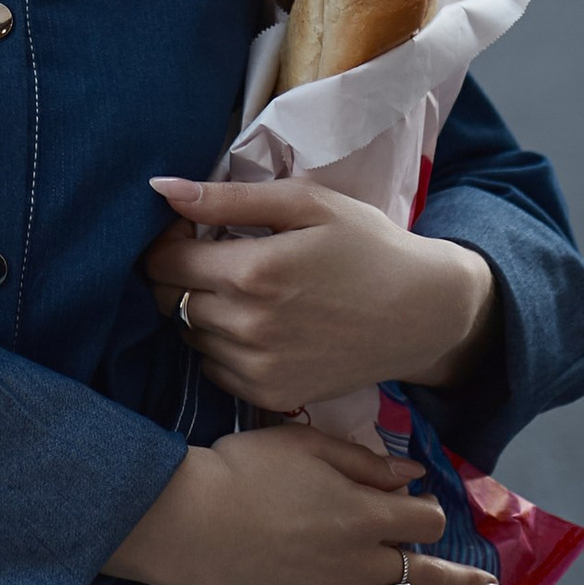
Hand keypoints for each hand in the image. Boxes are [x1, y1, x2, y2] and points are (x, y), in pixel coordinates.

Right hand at [105, 426, 501, 584]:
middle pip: (430, 577)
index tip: (426, 518)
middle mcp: (361, 566)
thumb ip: (363, 461)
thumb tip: (414, 475)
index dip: (432, 517)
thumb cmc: (240, 472)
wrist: (185, 521)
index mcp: (364, 516)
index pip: (425, 521)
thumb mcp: (305, 445)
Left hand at [143, 175, 496, 411]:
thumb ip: (228, 197)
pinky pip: (215, 370)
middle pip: (172, 299)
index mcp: (252, 272)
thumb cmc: (366, 246)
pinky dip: (224, 348)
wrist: (422, 313)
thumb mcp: (307, 203)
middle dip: (186, 276)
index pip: (164, 262)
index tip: (193, 233)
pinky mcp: (272, 396)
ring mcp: (259, 368)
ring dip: (204, 312)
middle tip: (225, 260)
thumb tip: (161, 189)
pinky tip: (260, 326)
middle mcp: (248, 326)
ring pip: (191, 336)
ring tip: (249, 293)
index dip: (170, 242)